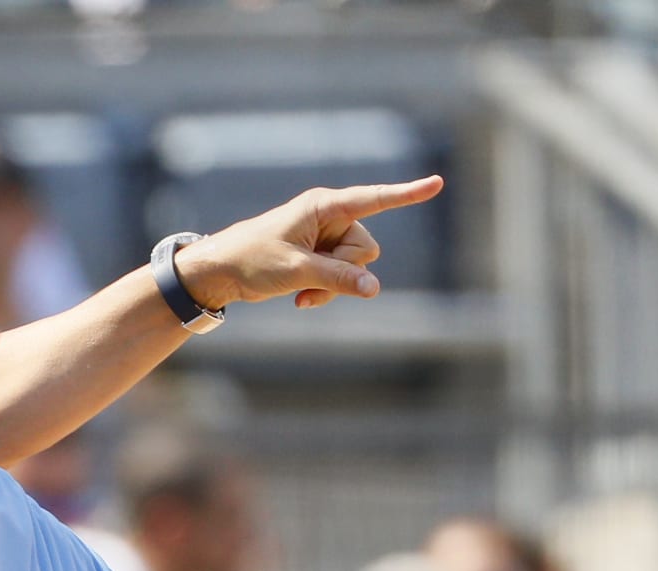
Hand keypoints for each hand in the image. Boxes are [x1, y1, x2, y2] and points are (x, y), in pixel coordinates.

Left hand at [174, 176, 444, 311]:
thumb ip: (337, 277)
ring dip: (334, 286)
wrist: (220, 272)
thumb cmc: (251, 261)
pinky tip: (301, 299)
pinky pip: (342, 276)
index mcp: (323, 207)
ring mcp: (325, 237)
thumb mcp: (296, 271)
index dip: (406, 194)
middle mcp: (329, 217)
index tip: (437, 183)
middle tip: (309, 282)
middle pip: (365, 247)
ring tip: (301, 294)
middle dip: (345, 271)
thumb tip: (374, 287)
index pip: (373, 199)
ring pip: (356, 266)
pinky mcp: (319, 255)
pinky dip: (326, 290)